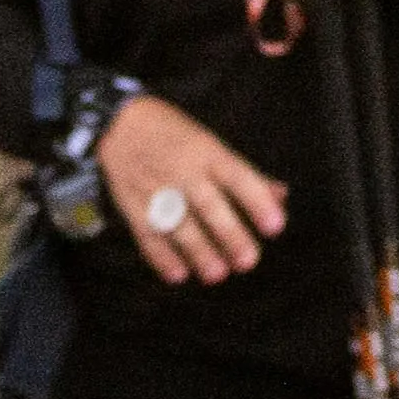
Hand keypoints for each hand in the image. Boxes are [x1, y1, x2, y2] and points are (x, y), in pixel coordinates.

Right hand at [94, 91, 283, 283]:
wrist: (119, 122)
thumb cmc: (175, 134)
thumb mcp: (211, 143)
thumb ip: (246, 174)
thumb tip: (280, 196)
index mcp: (207, 153)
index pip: (237, 177)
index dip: (257, 201)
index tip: (275, 226)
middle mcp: (182, 171)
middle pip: (208, 205)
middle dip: (228, 234)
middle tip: (248, 261)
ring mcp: (155, 189)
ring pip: (178, 224)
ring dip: (197, 251)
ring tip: (217, 274)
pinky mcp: (132, 205)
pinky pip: (146, 234)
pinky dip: (160, 257)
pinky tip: (177, 275)